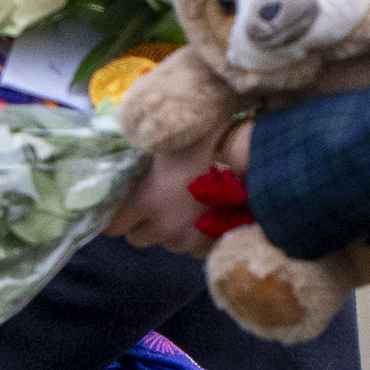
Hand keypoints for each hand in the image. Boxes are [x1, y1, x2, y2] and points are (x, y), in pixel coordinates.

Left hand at [105, 120, 250, 258]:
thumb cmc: (213, 141)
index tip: (120, 203)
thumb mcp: (175, 132)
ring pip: (165, 244)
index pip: (111, 225)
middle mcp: (165, 226)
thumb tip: (127, 120)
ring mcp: (189, 240)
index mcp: (149, 200)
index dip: (113, 214)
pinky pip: (191, 249)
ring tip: (179, 206)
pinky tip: (201, 216)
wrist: (258, 163)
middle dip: (140, 222)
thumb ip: (149, 131)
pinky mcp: (211, 246)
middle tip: (151, 200)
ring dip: (166, 230)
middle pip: (136, 237)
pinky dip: (192, 237)